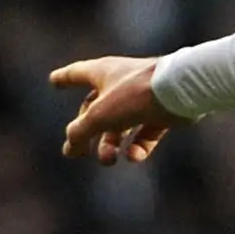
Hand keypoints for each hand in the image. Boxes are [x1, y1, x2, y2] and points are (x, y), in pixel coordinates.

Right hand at [52, 55, 177, 165]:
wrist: (180, 90)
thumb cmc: (135, 95)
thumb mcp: (99, 115)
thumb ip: (79, 132)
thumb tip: (70, 147)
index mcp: (102, 72)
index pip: (77, 74)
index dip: (64, 78)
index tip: (54, 81)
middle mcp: (121, 82)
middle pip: (97, 108)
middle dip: (87, 131)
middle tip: (77, 153)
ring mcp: (143, 97)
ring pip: (121, 124)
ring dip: (111, 144)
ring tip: (108, 161)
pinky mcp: (162, 111)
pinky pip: (146, 132)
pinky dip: (138, 146)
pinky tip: (134, 156)